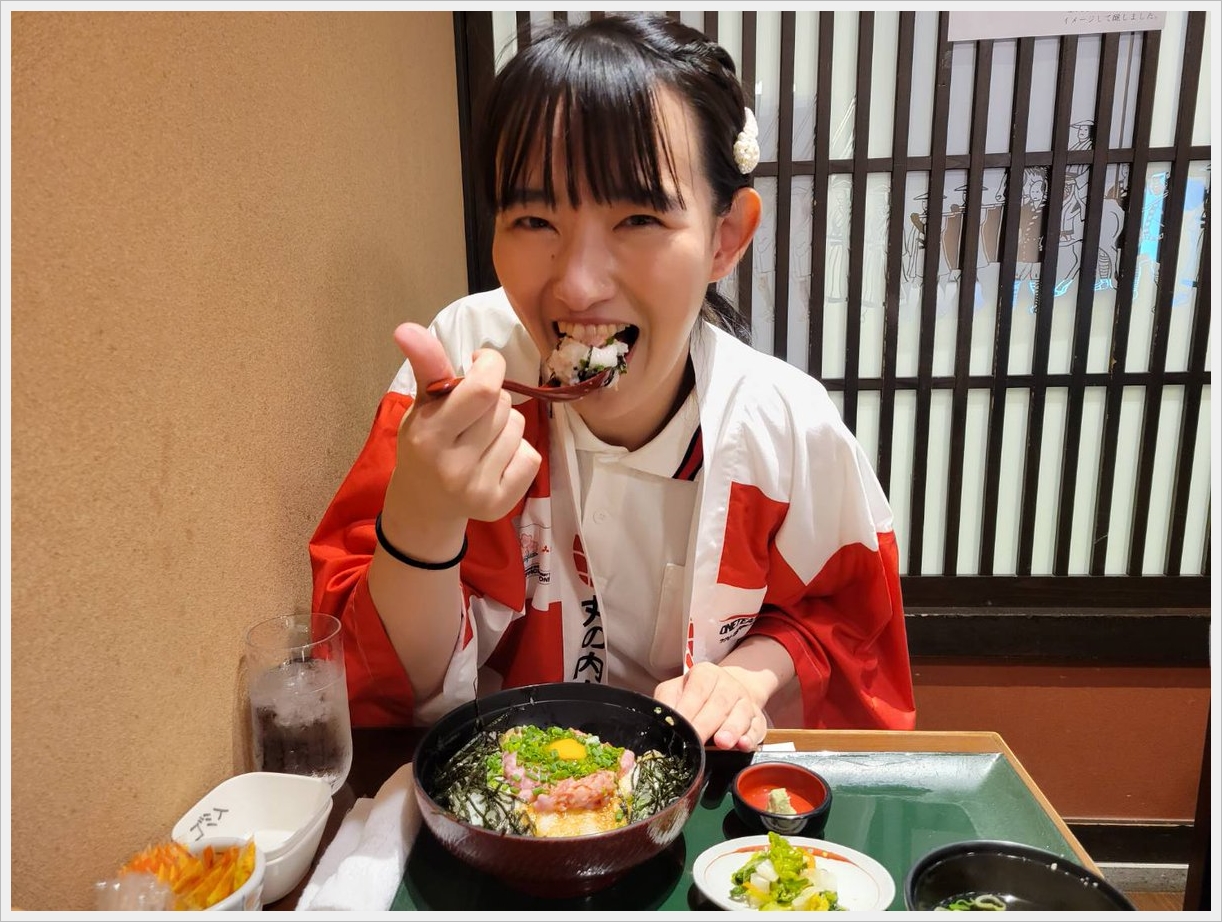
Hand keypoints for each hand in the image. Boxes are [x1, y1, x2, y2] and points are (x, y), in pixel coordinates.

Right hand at [380, 323, 541, 551]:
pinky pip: (531, 456)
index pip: (483, 389)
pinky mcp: (500, 504)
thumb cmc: (426, 442)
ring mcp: (477, 489)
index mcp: (429, 434)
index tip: (480, 363)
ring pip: (519, 428)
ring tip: (480, 440)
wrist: (424, 502)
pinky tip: (494, 461)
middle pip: (504, 405)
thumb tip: (406, 327)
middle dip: (493, 400)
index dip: (491, 365)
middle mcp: (452, 466)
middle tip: (471, 415)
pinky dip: (518, 453)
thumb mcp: (422, 403)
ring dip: (505, 426)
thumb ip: (426, 365)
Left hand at [653, 661, 768, 750]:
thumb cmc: (694, 695)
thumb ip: (667, 703)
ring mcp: (745, 702)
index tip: (681, 726)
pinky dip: (751, 738)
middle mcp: (728, 685)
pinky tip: (744, 745)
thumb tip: (660, 722)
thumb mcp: (675, 691)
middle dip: (706, 724)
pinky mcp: (757, 720)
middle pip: (719, 704)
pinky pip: (757, 729)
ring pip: (741, 715)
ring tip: (722, 743)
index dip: (689, 709)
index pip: (698, 689)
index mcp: (705, 674)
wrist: (727, 690)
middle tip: (696, 741)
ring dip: (732, 730)